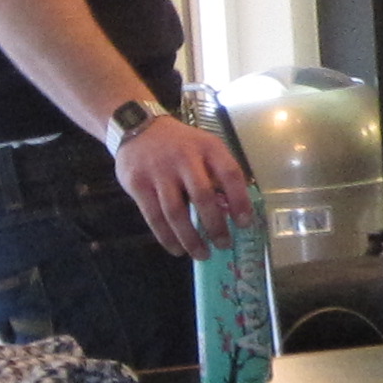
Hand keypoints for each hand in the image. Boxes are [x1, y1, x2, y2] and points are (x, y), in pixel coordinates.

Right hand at [112, 111, 254, 259]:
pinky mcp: (138, 184)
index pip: (230, 174)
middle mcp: (184, 157)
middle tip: (224, 245)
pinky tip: (177, 248)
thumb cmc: (179, 144)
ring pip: (176, 212)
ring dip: (191, 238)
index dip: (240, 201)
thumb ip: (218, 173)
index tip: (245, 224)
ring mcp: (159, 171)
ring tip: (202, 254)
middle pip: (203, 197)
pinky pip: (154, 217)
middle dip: (215, 226)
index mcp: (208, 147)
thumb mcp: (204, 147)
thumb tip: (234, 210)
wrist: (137, 128)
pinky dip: (167, 237)